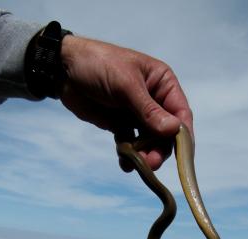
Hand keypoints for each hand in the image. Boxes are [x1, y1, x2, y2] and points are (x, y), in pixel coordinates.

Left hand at [60, 35, 192, 170]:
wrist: (63, 70)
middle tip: (151, 163)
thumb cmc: (99, 65)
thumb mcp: (126, 85)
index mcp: (162, 84)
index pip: (180, 113)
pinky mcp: (121, 125)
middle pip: (166, 132)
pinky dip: (129, 155)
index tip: (183, 156)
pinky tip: (126, 164)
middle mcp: (154, 101)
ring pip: (149, 141)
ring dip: (146, 154)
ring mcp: (138, 115)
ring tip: (137, 164)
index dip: (183, 135)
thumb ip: (149, 110)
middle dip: (160, 149)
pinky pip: (131, 144)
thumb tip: (174, 130)